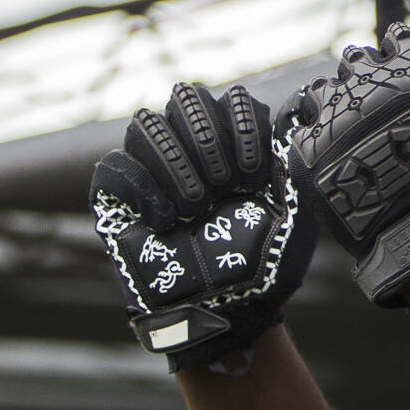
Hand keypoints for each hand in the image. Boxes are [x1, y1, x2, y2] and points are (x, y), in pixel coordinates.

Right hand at [90, 82, 317, 370]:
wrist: (228, 311)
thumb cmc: (266, 265)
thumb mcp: (294, 213)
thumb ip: (292, 164)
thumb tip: (294, 114)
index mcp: (239, 147)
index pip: (235, 100)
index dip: (243, 127)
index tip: (253, 176)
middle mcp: (194, 151)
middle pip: (186, 97)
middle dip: (207, 138)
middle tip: (226, 185)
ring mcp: (153, 171)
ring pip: (146, 123)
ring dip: (176, 163)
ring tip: (198, 208)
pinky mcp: (118, 199)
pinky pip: (116, 166)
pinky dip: (144, 189)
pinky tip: (167, 221)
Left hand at [282, 0, 409, 306]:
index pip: (398, 38)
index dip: (404, 59)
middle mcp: (370, 79)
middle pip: (356, 60)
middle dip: (368, 78)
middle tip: (384, 110)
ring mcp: (336, 114)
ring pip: (322, 89)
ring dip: (336, 104)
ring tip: (354, 132)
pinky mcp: (309, 149)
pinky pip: (303, 129)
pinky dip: (317, 140)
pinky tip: (339, 159)